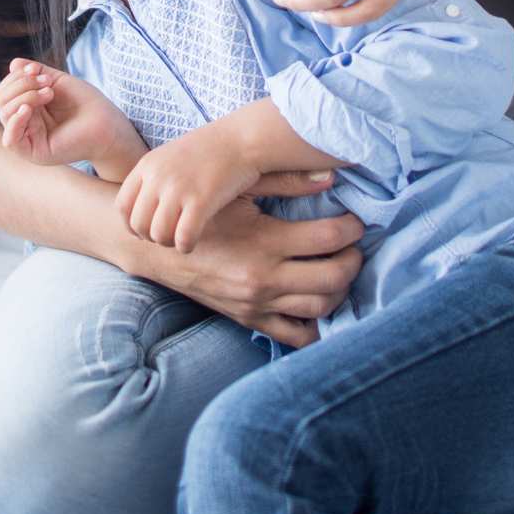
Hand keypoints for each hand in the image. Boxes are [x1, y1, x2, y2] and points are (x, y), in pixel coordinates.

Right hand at [0, 59, 145, 176]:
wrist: (106, 122)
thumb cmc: (84, 102)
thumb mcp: (56, 80)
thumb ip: (34, 72)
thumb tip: (12, 63)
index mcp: (27, 107)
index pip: (5, 90)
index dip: (15, 76)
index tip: (36, 69)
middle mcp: (24, 123)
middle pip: (2, 100)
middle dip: (21, 85)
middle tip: (47, 82)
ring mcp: (28, 138)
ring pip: (5, 115)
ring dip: (24, 96)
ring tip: (49, 93)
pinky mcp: (34, 153)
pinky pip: (10, 141)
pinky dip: (14, 122)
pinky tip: (28, 109)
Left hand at [115, 108, 335, 252]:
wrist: (242, 138)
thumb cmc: (210, 149)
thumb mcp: (171, 155)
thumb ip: (154, 177)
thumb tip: (141, 210)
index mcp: (148, 165)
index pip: (122, 205)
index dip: (129, 225)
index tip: (141, 232)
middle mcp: (158, 177)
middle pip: (138, 223)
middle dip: (149, 237)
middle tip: (165, 237)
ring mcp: (178, 189)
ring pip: (158, 234)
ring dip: (168, 243)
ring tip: (179, 239)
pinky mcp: (201, 201)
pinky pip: (183, 237)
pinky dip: (185, 246)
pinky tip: (192, 243)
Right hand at [121, 201, 364, 346]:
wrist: (157, 248)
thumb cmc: (201, 211)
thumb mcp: (238, 189)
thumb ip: (284, 182)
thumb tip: (331, 177)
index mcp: (263, 240)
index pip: (328, 238)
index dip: (352, 228)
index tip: (356, 221)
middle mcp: (263, 277)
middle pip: (333, 277)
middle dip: (355, 260)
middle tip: (354, 246)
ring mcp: (256, 303)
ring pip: (321, 307)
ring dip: (342, 290)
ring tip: (341, 270)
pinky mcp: (249, 319)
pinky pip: (296, 336)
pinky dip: (318, 325)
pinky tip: (320, 302)